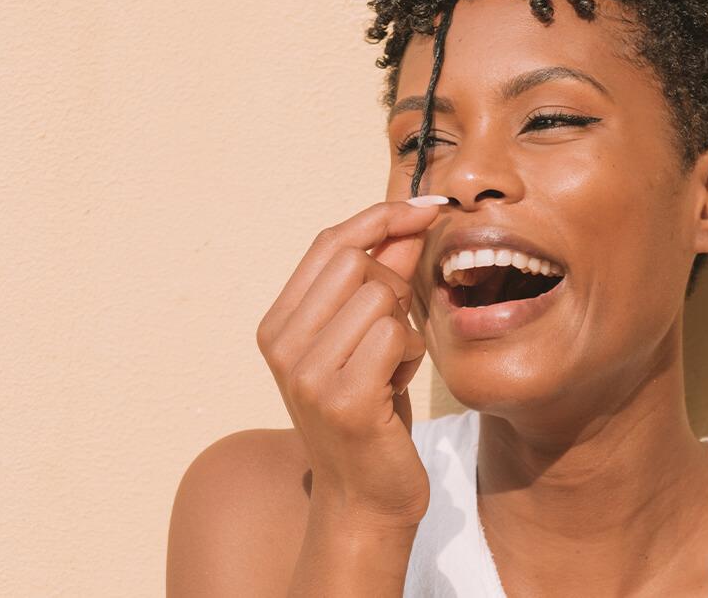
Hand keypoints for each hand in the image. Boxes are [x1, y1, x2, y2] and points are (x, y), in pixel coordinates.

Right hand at [256, 197, 445, 528]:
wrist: (364, 499)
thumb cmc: (370, 412)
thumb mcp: (367, 337)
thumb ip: (383, 277)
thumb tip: (409, 220)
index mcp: (278, 324)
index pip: (329, 241)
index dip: (382, 216)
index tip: (429, 207)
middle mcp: (281, 344)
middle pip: (355, 260)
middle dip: (395, 281)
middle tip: (397, 328)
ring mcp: (306, 372)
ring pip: (380, 296)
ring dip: (405, 326)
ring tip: (392, 367)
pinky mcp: (342, 399)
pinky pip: (396, 334)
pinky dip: (411, 354)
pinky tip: (396, 387)